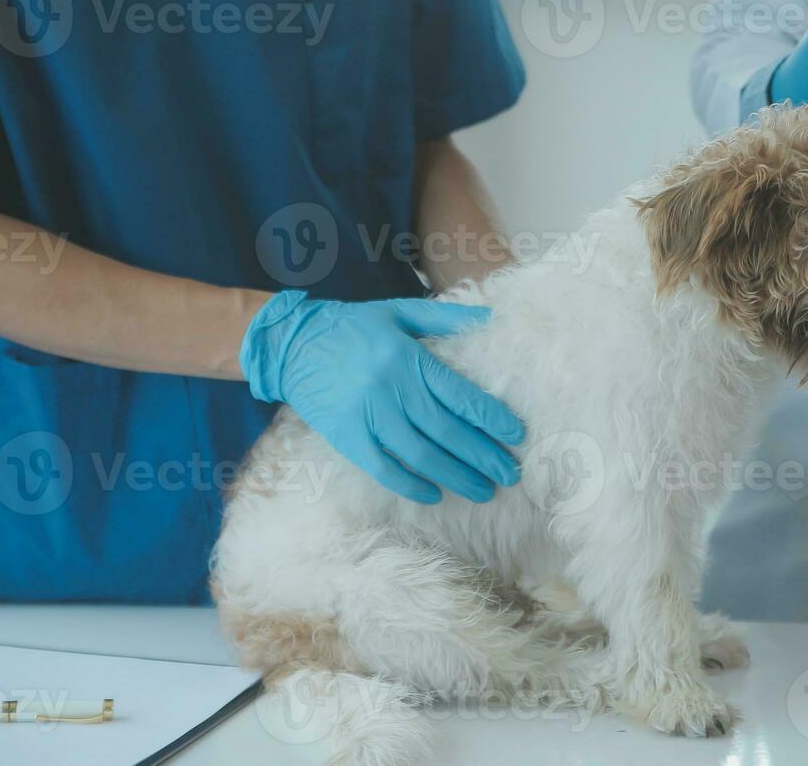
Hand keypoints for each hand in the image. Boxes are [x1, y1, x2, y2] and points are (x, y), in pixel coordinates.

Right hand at [239, 291, 523, 503]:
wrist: (290, 343)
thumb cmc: (350, 326)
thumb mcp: (397, 312)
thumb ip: (444, 317)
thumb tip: (489, 317)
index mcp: (409, 357)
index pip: (461, 395)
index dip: (492, 419)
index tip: (517, 437)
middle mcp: (392, 388)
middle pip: (448, 431)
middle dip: (483, 456)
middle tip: (510, 474)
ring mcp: (368, 415)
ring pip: (421, 455)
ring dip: (456, 476)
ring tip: (483, 490)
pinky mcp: (346, 436)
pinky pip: (383, 468)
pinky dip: (410, 485)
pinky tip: (434, 494)